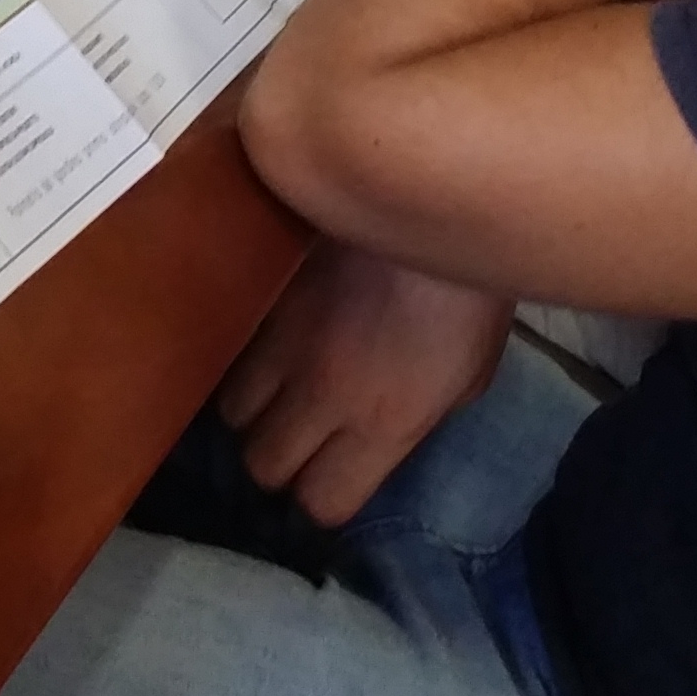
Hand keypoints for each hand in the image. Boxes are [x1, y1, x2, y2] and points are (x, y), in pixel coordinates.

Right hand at [213, 238, 513, 525]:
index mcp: (383, 424)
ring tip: (276, 389)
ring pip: (232, 413)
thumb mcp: (468, 375)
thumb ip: (419, 417)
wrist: (432, 193)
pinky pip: (229, 353)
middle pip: (263, 466)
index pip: (322, 502)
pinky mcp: (259, 300)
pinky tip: (263, 345)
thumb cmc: (468, 291)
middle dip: (280, 460)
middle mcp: (321, 396)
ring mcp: (281, 345)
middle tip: (299, 437)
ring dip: (254, 411)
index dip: (325, 497)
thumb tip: (384, 434)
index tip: (334, 477)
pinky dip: (241, 361)